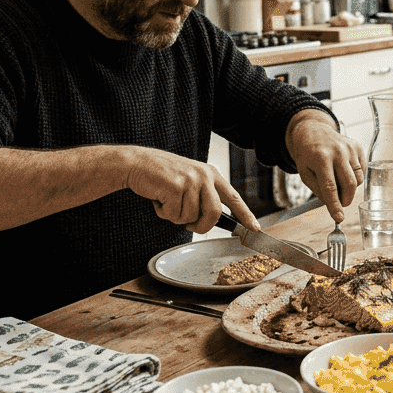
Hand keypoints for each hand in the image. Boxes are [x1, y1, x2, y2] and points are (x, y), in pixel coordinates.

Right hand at [122, 146, 259, 232]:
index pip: (234, 198)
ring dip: (176, 216)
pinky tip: (159, 198)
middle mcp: (204, 176)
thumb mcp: (190, 181)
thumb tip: (213, 220)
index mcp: (211, 174)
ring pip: (191, 217)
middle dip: (201, 226)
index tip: (254, 229)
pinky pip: (174, 214)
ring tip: (167, 201)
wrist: (137, 163)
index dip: (245, 215)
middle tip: (187, 224)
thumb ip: (204, 197)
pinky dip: (164, 212)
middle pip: (214, 214)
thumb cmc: (163, 176)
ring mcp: (191, 180)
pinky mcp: (176, 186)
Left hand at [286, 109, 364, 223]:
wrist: (314, 130)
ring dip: (349, 188)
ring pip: (358, 179)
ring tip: (338, 181)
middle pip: (349, 184)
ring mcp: (350, 148)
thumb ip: (318, 190)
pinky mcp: (358, 147)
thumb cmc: (307, 154)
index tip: (339, 218)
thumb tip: (333, 204)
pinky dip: (355, 177)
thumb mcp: (304, 173)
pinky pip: (362, 171)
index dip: (335, 204)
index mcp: (320, 158)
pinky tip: (344, 171)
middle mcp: (338, 152)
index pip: (330, 187)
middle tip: (340, 203)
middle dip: (345, 199)